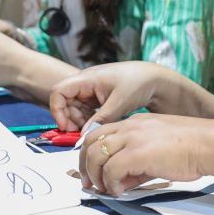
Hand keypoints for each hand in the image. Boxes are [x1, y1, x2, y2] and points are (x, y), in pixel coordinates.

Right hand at [49, 61, 173, 131]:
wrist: (155, 80)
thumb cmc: (138, 84)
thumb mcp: (118, 104)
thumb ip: (99, 120)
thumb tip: (83, 136)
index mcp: (88, 78)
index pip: (59, 91)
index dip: (58, 109)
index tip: (66, 127)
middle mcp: (86, 82)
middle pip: (65, 102)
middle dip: (70, 119)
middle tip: (81, 133)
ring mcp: (92, 90)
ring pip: (75, 107)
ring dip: (79, 121)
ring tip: (93, 130)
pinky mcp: (99, 97)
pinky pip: (86, 109)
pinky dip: (88, 119)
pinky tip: (99, 126)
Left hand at [79, 113, 207, 196]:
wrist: (207, 144)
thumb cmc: (190, 148)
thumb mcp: (156, 151)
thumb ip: (136, 164)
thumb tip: (120, 182)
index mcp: (134, 123)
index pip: (99, 133)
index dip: (89, 153)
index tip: (91, 171)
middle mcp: (129, 127)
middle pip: (91, 142)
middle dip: (85, 165)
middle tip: (89, 183)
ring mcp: (132, 138)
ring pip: (96, 155)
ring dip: (96, 176)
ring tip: (105, 189)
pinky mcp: (138, 153)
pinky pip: (112, 170)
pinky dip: (111, 183)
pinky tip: (120, 191)